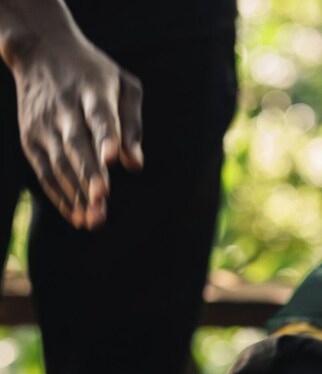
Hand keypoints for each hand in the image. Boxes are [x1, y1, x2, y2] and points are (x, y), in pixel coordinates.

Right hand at [5, 9, 142, 227]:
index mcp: (93, 90)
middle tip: (101, 199)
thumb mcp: (123, 85)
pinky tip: (77, 216)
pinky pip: (45, 172)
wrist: (39, 50)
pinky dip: (61, 195)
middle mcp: (65, 108)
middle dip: (88, 172)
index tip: (111, 158)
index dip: (106, 136)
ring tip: (94, 220)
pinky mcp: (30, 138)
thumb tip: (135, 165)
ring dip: (76, 193)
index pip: (100, 115)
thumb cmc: (93, 73)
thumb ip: (132, 124)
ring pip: (60, 162)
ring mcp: (44, 124)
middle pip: (77, 143)